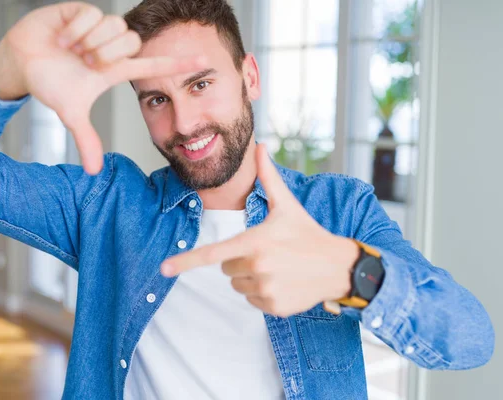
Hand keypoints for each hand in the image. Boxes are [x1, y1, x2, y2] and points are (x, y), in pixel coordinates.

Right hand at [0, 2, 204, 174]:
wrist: (21, 62)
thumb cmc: (50, 83)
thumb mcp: (71, 112)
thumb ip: (86, 138)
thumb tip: (93, 170)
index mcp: (115, 69)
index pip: (153, 65)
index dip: (178, 64)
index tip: (205, 61)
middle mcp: (111, 47)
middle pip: (132, 42)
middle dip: (107, 56)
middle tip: (85, 63)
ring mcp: (97, 27)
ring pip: (114, 27)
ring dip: (90, 42)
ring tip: (72, 50)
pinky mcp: (80, 11)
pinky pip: (91, 15)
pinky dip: (75, 30)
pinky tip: (63, 37)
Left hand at [160, 144, 359, 317]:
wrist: (338, 266)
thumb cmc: (308, 232)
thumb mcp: (287, 205)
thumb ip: (268, 177)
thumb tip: (261, 146)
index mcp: (255, 241)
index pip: (213, 253)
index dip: (186, 261)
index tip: (164, 270)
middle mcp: (257, 267)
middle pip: (226, 267)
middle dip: (239, 259)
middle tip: (267, 252)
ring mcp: (266, 289)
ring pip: (237, 285)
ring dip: (250, 277)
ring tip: (276, 267)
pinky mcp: (274, 307)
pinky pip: (251, 301)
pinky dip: (262, 293)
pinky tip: (283, 282)